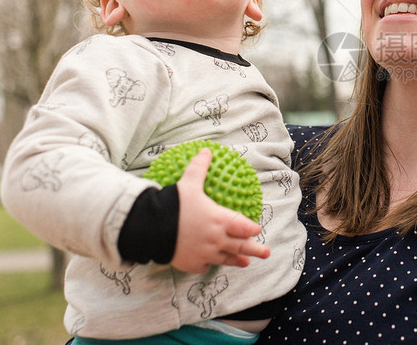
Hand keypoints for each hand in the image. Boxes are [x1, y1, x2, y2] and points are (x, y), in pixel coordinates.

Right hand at [171, 148, 269, 272]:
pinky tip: (209, 263)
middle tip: (266, 253)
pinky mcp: (191, 264)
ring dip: (237, 261)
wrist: (150, 228)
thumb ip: (200, 167)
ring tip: (246, 263)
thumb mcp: (188, 182)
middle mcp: (216, 239)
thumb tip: (206, 151)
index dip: (251, 228)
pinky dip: (208, 264)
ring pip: (225, 259)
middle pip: (241, 246)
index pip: (243, 226)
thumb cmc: (173, 204)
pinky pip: (203, 266)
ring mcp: (205, 254)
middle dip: (256, 250)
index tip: (257, 229)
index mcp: (219, 220)